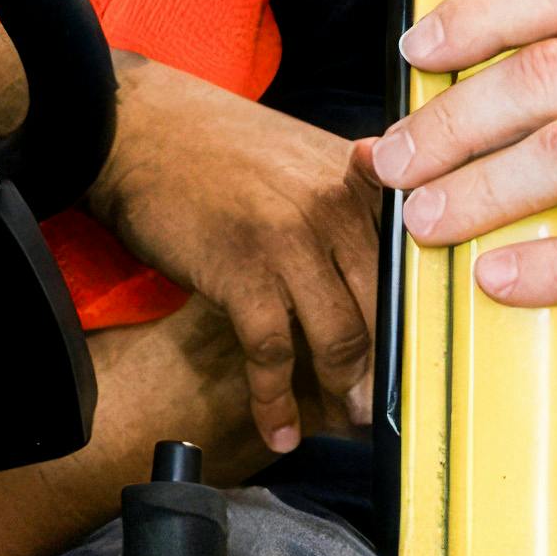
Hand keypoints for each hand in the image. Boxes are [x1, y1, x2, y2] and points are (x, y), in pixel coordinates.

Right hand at [89, 59, 384, 450]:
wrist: (140, 128)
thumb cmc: (219, 147)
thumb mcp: (304, 157)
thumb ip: (351, 197)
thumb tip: (384, 258)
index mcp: (359, 179)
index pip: (409, 260)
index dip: (415, 319)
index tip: (415, 359)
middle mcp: (337, 207)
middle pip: (385, 308)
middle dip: (386, 368)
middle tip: (382, 407)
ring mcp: (292, 240)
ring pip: (340, 337)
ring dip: (340, 391)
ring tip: (340, 421)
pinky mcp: (243, 271)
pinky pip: (273, 352)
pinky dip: (276, 399)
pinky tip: (277, 427)